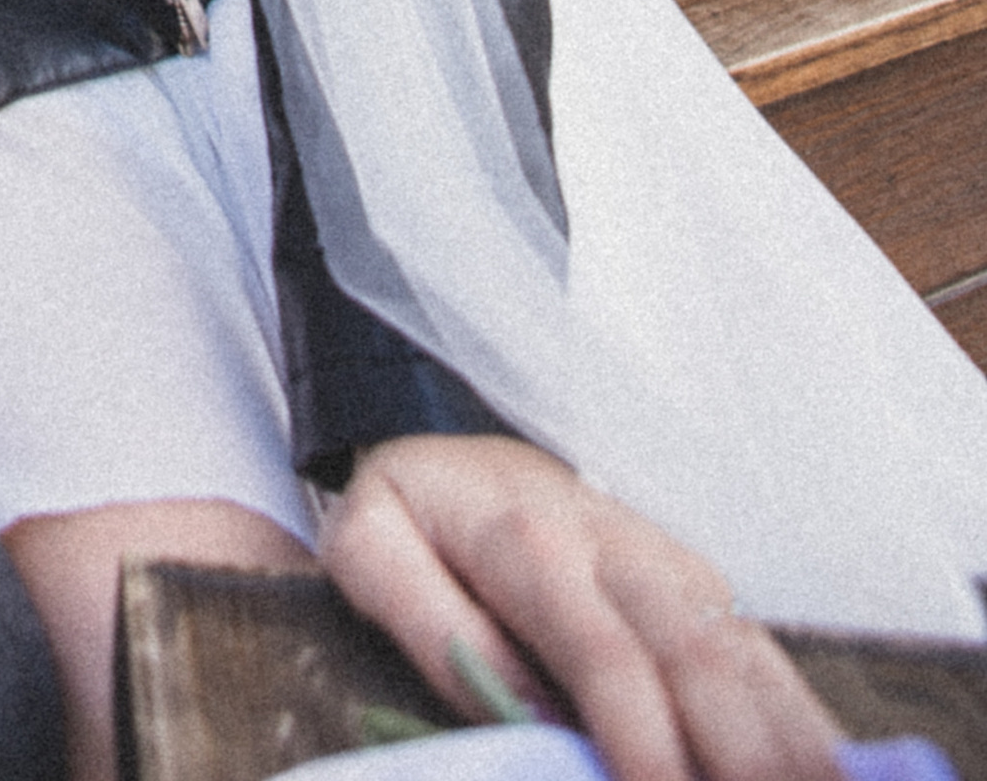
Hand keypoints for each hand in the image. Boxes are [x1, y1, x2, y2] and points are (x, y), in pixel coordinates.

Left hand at [320, 439, 839, 780]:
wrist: (464, 453)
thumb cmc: (415, 514)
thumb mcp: (370, 545)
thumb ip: (424, 619)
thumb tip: (514, 705)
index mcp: (527, 537)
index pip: (598, 645)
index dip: (637, 729)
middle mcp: (616, 547)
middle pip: (693, 653)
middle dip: (735, 748)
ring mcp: (671, 566)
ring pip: (742, 653)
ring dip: (784, 739)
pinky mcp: (702, 590)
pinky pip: (763, 654)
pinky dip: (800, 719)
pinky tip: (831, 770)